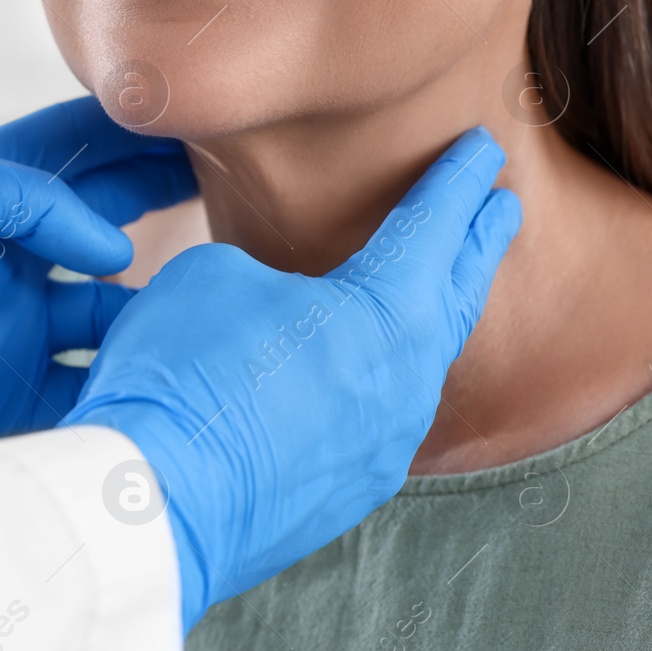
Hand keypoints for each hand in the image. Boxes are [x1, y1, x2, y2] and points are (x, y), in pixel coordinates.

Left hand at [0, 96, 195, 500]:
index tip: (210, 120)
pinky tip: (183, 372)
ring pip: (115, 316)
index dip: (142, 135)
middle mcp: (4, 266)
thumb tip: (114, 247)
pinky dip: (135, 382)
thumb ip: (25, 193)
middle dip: (173, 210)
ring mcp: (10, 338)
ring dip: (167, 308)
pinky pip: (92, 390)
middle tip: (248, 194)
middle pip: (110, 229)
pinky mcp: (10, 406)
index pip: (78, 154)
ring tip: (230, 296)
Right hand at [62, 128, 521, 632]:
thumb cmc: (180, 375)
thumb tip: (275, 301)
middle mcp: (406, 381)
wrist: (150, 502)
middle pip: (455, 295)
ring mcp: (383, 447)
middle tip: (500, 206)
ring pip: (421, 367)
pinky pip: (378, 423)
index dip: (454, 179)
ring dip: (430, 319)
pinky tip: (359, 379)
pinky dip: (380, 384)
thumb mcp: (211, 276)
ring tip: (433, 291)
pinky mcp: (345, 495)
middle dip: (478, 244)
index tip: (479, 147)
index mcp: (387, 310)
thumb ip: (263, 272)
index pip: (434, 224)